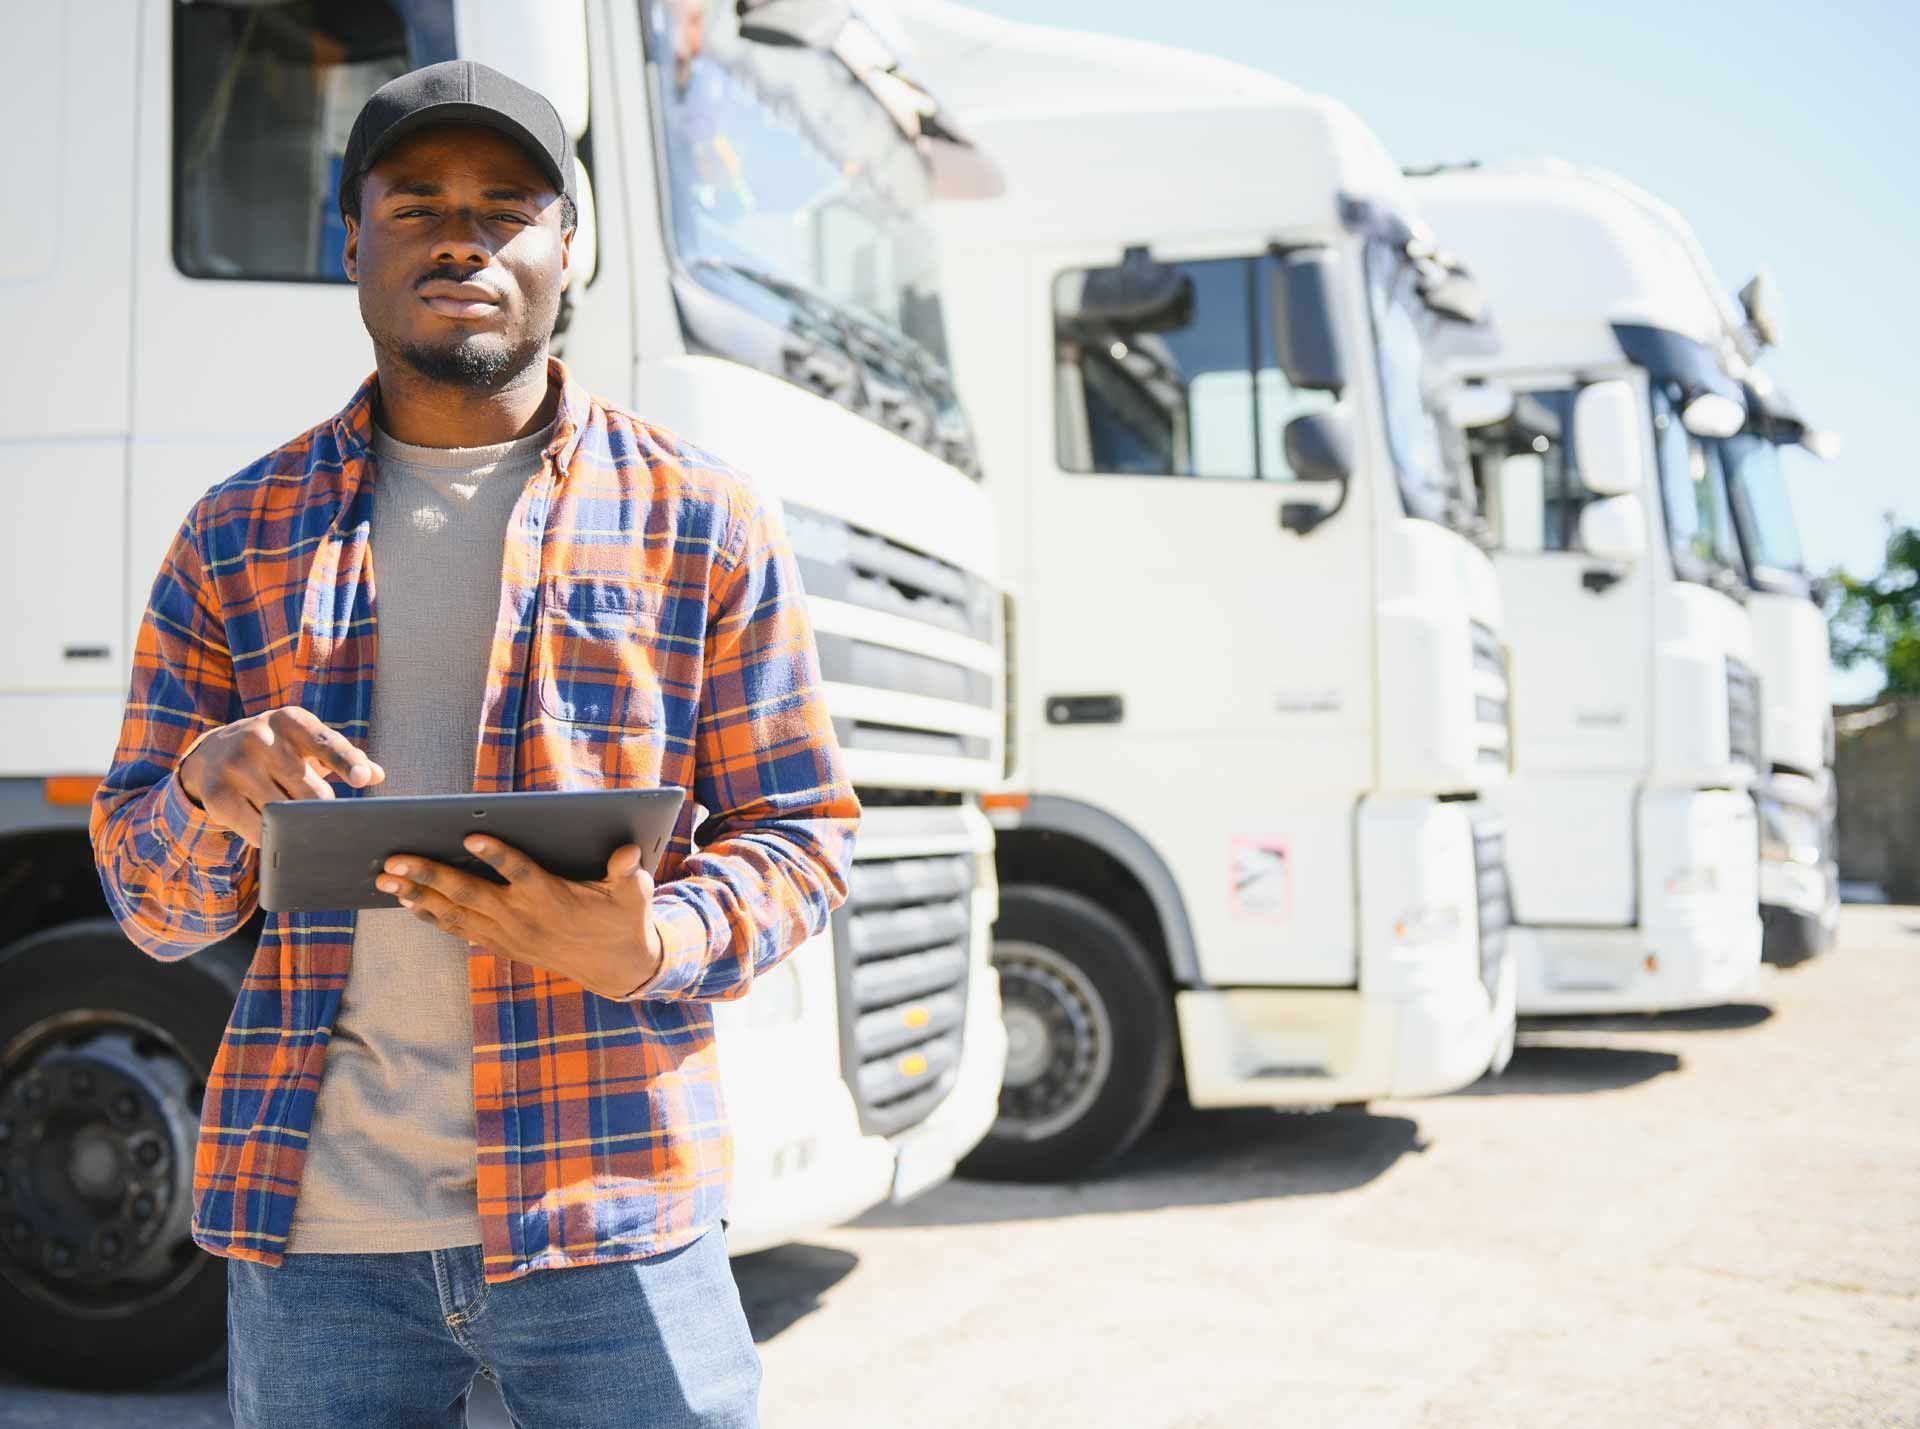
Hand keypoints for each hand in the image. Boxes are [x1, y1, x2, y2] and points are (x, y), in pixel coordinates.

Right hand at [177, 706, 384, 845]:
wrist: (212, 752)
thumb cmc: (277, 749)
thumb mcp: (307, 742)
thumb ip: (345, 756)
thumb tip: (376, 774)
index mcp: (290, 721)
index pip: (325, 743)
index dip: (345, 762)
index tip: (360, 779)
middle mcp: (260, 738)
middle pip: (310, 791)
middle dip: (321, 809)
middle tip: (323, 817)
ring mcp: (235, 765)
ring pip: (284, 813)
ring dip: (295, 825)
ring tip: (295, 820)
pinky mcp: (216, 794)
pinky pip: (257, 828)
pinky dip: (270, 836)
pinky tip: (272, 831)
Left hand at [376, 837, 664, 998]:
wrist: (614, 968)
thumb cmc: (623, 919)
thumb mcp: (633, 894)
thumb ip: (628, 872)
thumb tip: (629, 851)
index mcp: (552, 897)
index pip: (521, 873)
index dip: (497, 855)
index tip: (470, 836)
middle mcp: (523, 918)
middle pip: (469, 893)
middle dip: (429, 875)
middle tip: (393, 860)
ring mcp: (508, 935)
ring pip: (455, 913)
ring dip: (417, 896)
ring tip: (385, 880)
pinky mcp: (501, 945)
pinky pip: (459, 929)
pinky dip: (432, 915)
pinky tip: (408, 901)